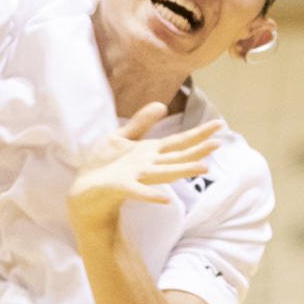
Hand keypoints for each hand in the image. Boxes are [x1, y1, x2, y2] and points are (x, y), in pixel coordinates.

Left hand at [68, 103, 221, 231]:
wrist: (84, 191)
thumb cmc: (102, 166)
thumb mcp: (120, 138)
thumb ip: (141, 123)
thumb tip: (161, 105)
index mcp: (149, 152)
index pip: (179, 142)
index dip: (198, 133)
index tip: (220, 124)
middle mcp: (148, 165)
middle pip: (177, 156)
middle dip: (198, 149)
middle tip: (219, 143)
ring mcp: (137, 177)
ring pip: (164, 172)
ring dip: (183, 170)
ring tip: (204, 167)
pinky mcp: (122, 187)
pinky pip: (138, 191)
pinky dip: (151, 195)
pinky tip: (164, 198)